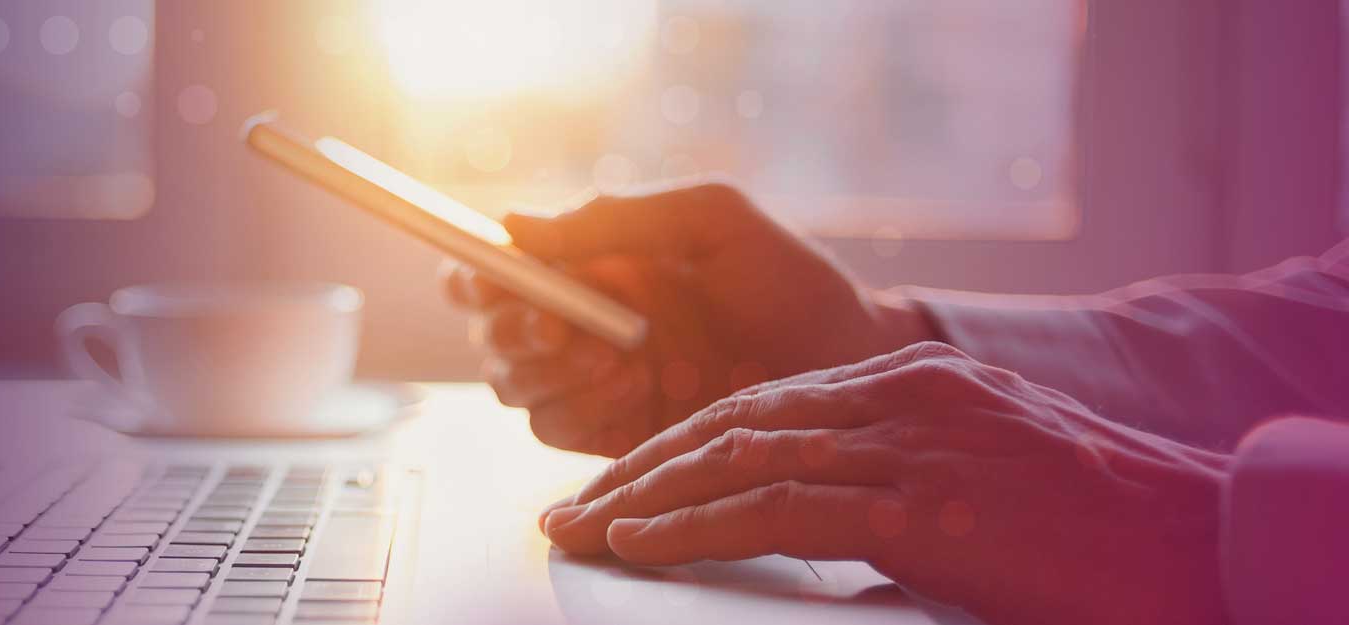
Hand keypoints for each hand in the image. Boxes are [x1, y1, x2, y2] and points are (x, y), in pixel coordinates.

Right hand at [442, 182, 932, 456]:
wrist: (849, 366)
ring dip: (550, 373)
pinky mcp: (612, 438)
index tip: (500, 278)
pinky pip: (555, 430)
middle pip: (490, 334)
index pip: (494, 267)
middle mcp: (577, 323)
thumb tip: (513, 225)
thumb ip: (614, 218)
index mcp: (588, 263)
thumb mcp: (709, 221)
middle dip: (513, 332)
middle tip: (561, 330)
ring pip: (514, 387)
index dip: (475, 274)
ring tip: (620, 358)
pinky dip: (579, 409)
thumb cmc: (787, 281)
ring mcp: (592, 384)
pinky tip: (634, 391)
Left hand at [539, 342, 1232, 624]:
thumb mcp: (975, 486)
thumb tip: (817, 538)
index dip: (677, 445)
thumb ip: (891, 494)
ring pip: (738, 459)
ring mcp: (909, 444)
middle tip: (568, 510)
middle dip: (639, 469)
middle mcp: (898, 395)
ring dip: (644, 498)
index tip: (616, 481)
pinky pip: (779, 509)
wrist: (1188, 537)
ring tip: (578, 531)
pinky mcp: (923, 506)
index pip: (762, 406)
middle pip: (732, 423)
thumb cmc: (1091, 527)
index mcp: (910, 382)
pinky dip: (697, 525)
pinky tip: (642, 542)